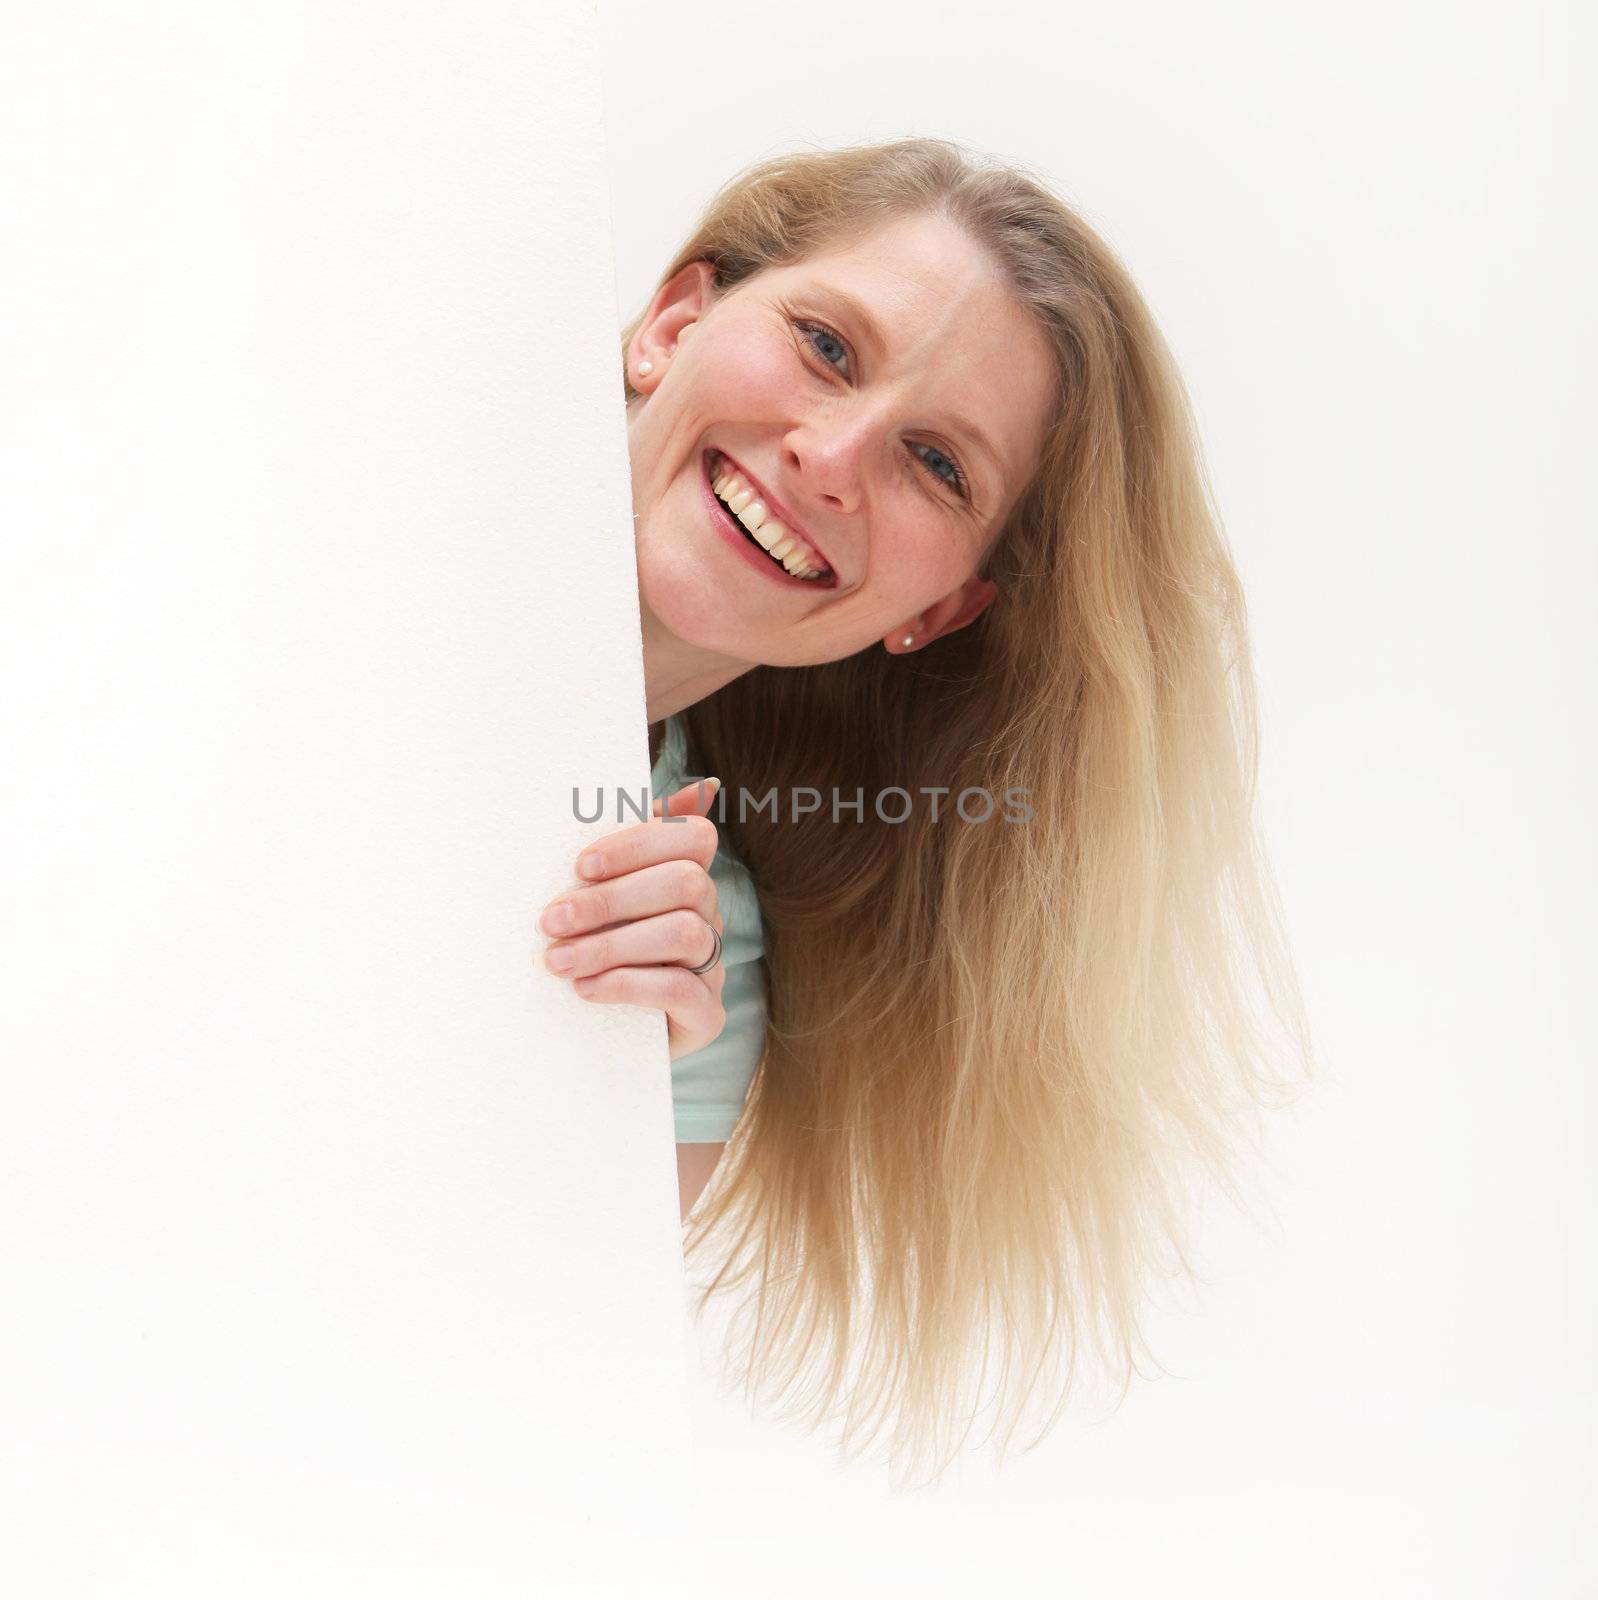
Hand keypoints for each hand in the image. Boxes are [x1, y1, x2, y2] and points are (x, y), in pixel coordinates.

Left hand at [538, 777, 726, 1060]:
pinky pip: (682, 989)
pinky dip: (629, 984)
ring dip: (612, 945)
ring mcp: (712, 966)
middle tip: (551, 921)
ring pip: (685, 933)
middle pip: (687, 883)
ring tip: (559, 961)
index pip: (695, 837)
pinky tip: (587, 989)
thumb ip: (624, 845)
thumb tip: (702, 785)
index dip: (641, 844)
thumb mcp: (599, 897)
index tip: (582, 865)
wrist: (599, 1034)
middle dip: (611, 900)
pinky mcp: (706, 1015)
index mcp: (687, 877)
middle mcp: (709, 916)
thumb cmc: (596, 950)